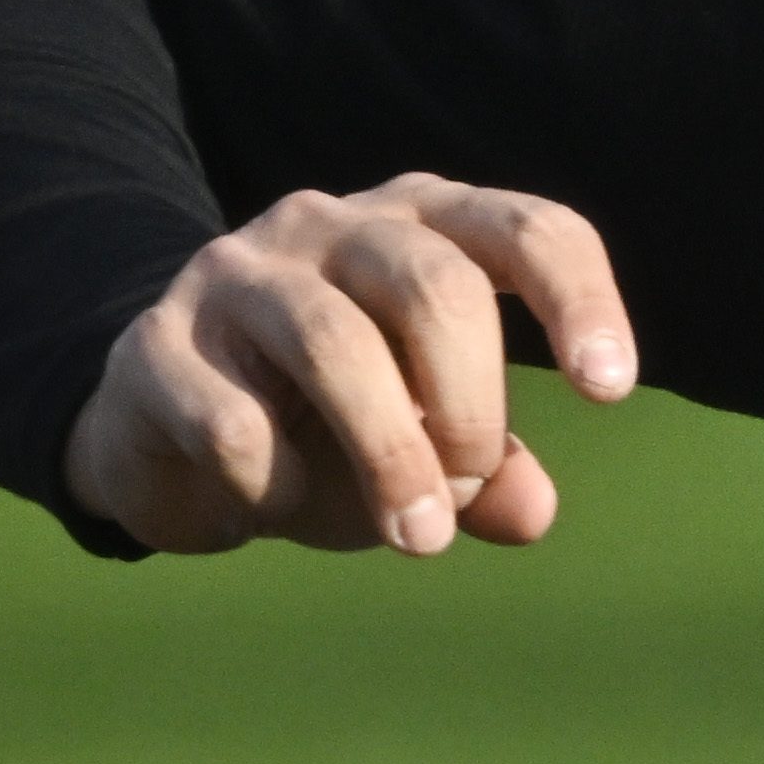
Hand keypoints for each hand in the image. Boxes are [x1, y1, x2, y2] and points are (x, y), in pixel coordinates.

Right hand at [61, 174, 637, 557]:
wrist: (163, 441)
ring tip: (418, 539)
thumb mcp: (423, 447)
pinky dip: (273, 485)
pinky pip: (233, 421)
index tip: (610, 390)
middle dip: (472, 402)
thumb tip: (531, 511)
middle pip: (434, 285)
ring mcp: (235, 273)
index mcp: (423, 225)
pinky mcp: (153, 344)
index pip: (528, 229)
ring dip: (392, 455)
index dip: (581, 299)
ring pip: (334, 342)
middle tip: (471, 484)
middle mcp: (331, 224)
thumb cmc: (326, 429)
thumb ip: (488, 474)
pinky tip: (269, 506)